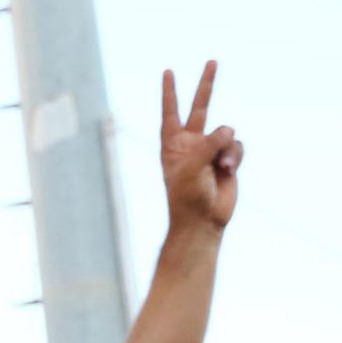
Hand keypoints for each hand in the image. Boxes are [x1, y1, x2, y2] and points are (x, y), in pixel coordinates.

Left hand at [160, 62, 240, 230]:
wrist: (203, 220)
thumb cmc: (187, 196)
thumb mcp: (193, 167)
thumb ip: (210, 143)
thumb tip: (229, 129)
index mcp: (173, 144)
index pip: (170, 111)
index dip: (170, 92)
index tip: (168, 71)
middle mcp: (191, 143)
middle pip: (200, 107)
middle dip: (206, 84)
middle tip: (212, 60)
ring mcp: (210, 149)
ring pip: (227, 133)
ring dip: (226, 150)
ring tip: (219, 169)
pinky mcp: (227, 158)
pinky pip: (238, 146)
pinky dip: (235, 157)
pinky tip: (228, 171)